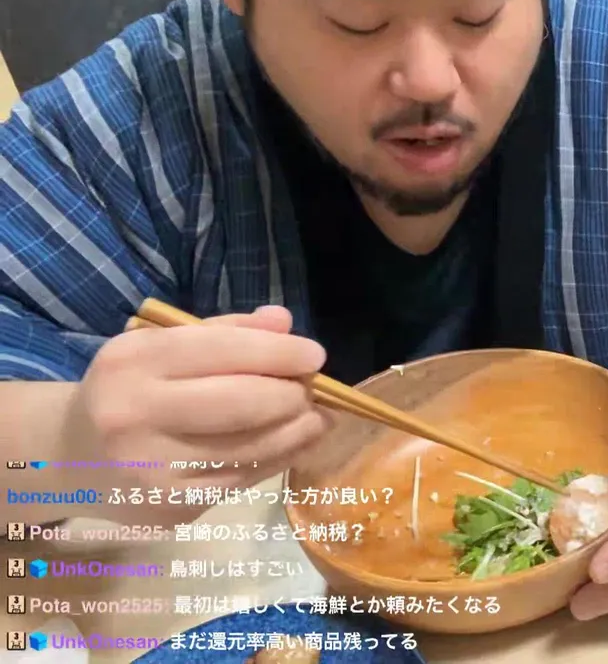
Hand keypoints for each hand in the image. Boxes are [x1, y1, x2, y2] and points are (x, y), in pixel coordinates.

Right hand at [63, 306, 332, 524]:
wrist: (71, 457)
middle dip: (292, 394)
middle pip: (243, 402)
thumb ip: (224, 331)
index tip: (314, 356)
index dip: (280, 353)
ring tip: (313, 415)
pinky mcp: (170, 506)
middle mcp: (135, 414)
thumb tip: (284, 323)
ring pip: (250, 447)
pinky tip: (293, 443)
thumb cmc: (130, 390)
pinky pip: (243, 478)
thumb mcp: (160, 347)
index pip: (223, 350)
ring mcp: (151, 467)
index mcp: (133, 362)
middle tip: (309, 389)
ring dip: (296, 430)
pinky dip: (278, 458)